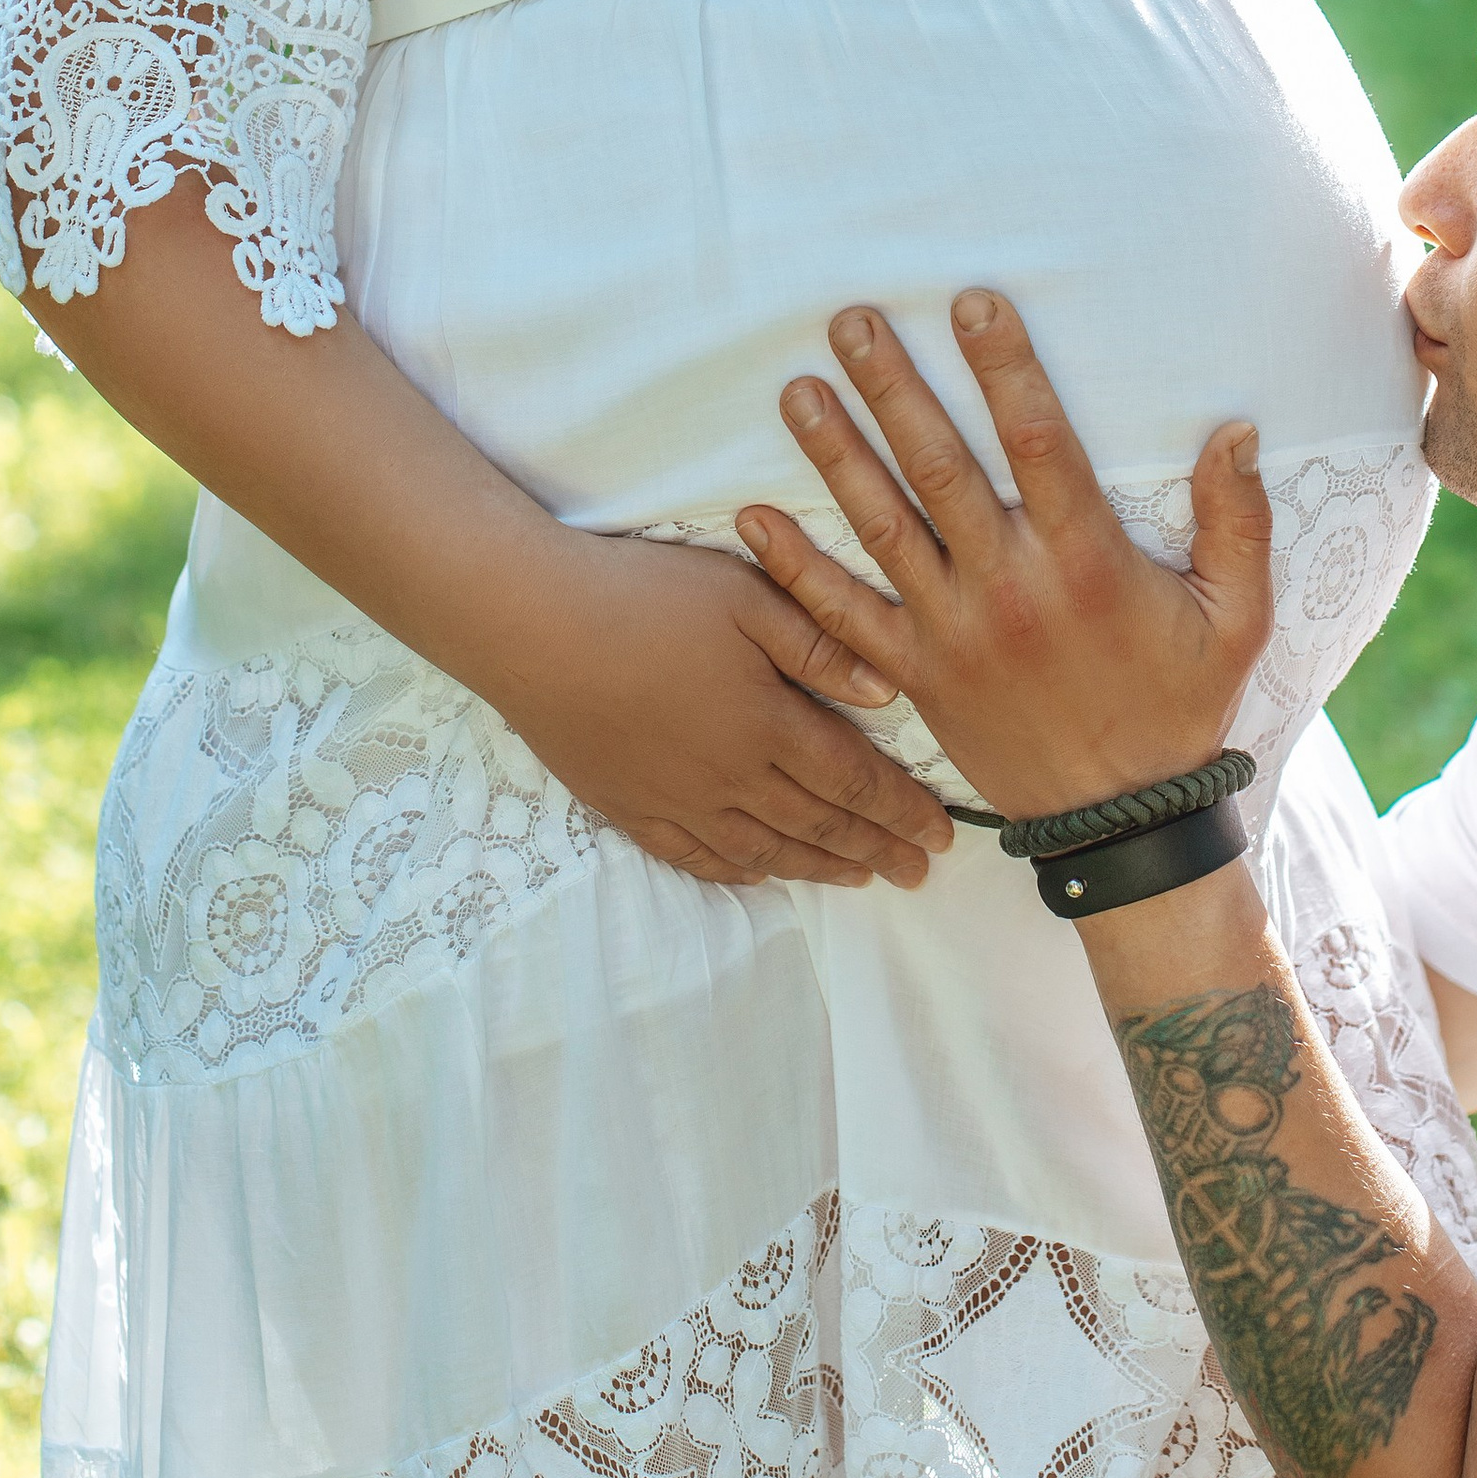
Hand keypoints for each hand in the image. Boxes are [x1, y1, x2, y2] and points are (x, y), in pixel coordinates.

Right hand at [522, 524, 955, 890]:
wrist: (533, 627)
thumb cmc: (643, 596)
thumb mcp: (745, 597)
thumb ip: (819, 646)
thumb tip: (888, 693)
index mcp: (767, 722)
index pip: (855, 779)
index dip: (903, 810)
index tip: (944, 835)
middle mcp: (730, 776)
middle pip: (819, 824)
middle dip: (877, 849)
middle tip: (920, 874)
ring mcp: (677, 799)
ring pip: (764, 849)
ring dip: (820, 868)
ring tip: (861, 881)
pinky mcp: (629, 805)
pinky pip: (696, 856)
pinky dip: (740, 871)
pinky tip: (761, 874)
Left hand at [735, 290, 1274, 822]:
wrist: (1122, 821)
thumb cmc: (1181, 705)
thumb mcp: (1239, 617)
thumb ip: (1238, 522)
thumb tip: (1237, 430)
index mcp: (1088, 563)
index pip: (1039, 442)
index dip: (1005, 368)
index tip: (972, 302)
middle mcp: (1010, 590)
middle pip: (940, 470)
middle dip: (894, 389)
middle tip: (852, 323)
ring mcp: (954, 634)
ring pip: (883, 528)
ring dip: (836, 455)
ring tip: (796, 391)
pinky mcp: (916, 676)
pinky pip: (843, 619)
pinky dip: (795, 571)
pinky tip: (752, 520)